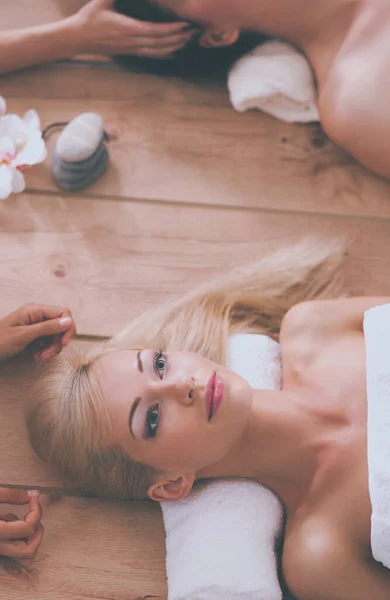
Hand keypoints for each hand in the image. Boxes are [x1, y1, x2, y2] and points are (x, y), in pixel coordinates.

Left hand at [0, 303, 75, 362]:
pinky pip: (48, 342)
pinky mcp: (34, 336)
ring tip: (40, 357)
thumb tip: (69, 321)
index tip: (64, 343)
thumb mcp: (24, 335)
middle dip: (58, 341)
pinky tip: (37, 356)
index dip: (68, 327)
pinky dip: (46, 350)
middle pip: (61, 326)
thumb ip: (47, 328)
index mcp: (35, 310)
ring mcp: (36, 326)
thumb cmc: (0, 342)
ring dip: (52, 348)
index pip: (63, 312)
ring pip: (56, 336)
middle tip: (49, 354)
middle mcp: (38, 316)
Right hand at [0, 489, 42, 559]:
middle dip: (37, 532)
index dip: (36, 511)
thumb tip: (33, 494)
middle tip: (33, 515)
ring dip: (26, 534)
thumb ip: (12, 495)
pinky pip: (10, 547)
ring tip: (13, 516)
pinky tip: (4, 519)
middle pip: (28, 550)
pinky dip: (14, 534)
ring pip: (20, 551)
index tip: (34, 498)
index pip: (28, 528)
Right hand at [73, 0, 195, 57]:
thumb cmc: (89, 18)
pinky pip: (151, 55)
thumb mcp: (102, 0)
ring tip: (188, 41)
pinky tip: (174, 53)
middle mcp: (132, 42)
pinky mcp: (130, 52)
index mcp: (127, 28)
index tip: (184, 25)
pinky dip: (164, 54)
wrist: (78, 39)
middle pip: (160, 43)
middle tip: (194, 32)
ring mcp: (131, 49)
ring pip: (158, 51)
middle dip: (179, 38)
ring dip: (174, 47)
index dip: (171, 30)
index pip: (154, 31)